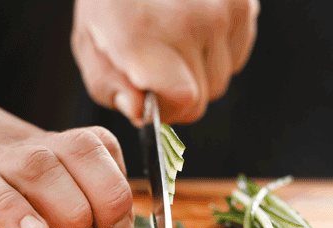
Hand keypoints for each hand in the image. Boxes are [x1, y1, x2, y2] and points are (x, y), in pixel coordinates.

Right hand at [0, 73, 134, 227]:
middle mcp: (29, 147)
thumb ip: (58, 192)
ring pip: (44, 172)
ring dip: (71, 212)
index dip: (122, 192)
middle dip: (108, 204)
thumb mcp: (21, 164)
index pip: (105, 149)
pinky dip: (14, 213)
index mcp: (50, 146)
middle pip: (86, 159)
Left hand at [71, 0, 258, 124]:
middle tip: (159, 62)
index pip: (186, 100)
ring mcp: (220, 10)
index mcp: (144, 36)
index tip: (153, 96)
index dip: (170, 108)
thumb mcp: (90, 44)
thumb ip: (110, 87)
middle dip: (182, 90)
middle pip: (205, 95)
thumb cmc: (111, 0)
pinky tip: (194, 26)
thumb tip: (139, 111)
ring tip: (175, 39)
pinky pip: (238, 52)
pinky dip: (218, 48)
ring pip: (223, 76)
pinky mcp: (241, 2)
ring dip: (200, 69)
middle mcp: (189, 21)